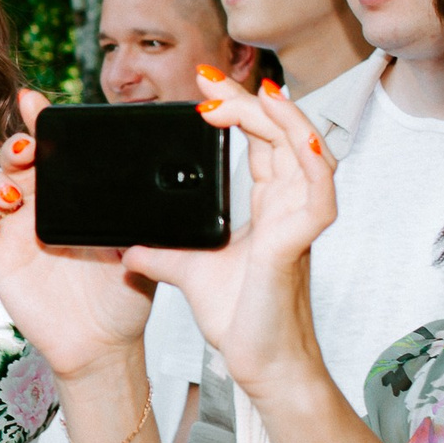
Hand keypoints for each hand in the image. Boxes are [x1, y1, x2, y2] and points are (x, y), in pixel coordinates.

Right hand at [0, 91, 154, 377]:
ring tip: (12, 196)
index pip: (54, 147)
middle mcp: (39, 201)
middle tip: (26, 151)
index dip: (40, 120)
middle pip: (14, 156)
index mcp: (73, 192)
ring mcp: (14, 226)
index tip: (34, 103)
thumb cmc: (124, 294)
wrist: (102, 342)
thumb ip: (147, 222)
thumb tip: (167, 198)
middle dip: (15, 144)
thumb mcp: (143, 249)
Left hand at [123, 73, 339, 404]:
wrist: (262, 364)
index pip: (263, 143)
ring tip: (254, 93)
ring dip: (282, 119)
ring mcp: (299, 224)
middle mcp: (290, 207)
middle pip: (284, 136)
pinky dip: (313, 166)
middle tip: (212, 78)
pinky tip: (298, 143)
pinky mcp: (298, 246)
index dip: (240, 111)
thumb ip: (160, 254)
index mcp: (271, 207)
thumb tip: (125, 245)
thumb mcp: (188, 272)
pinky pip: (319, 197)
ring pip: (309, 153)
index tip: (205, 90)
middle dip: (253, 101)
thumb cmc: (241, 319)